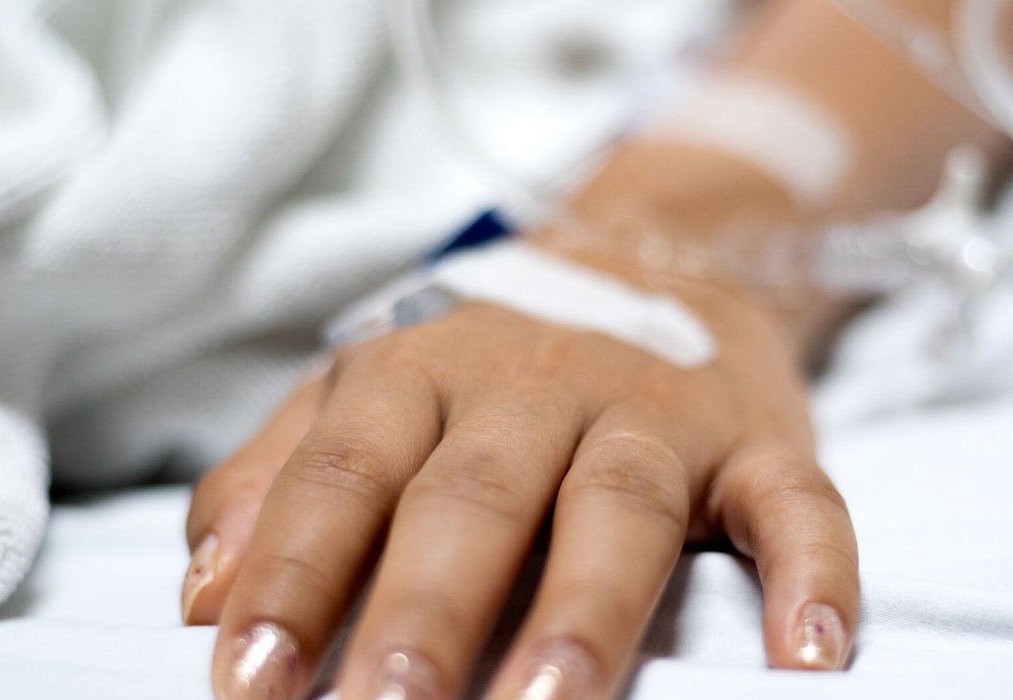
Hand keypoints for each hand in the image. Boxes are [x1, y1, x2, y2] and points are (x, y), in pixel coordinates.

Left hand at [180, 261, 857, 699]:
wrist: (655, 248)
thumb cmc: (486, 359)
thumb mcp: (366, 390)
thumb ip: (277, 479)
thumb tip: (201, 596)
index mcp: (420, 374)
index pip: (344, 476)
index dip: (293, 576)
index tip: (249, 681)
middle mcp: (533, 386)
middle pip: (475, 499)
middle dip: (427, 610)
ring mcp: (655, 410)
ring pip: (622, 506)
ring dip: (586, 609)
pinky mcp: (760, 437)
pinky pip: (796, 503)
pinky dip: (812, 575)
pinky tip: (805, 658)